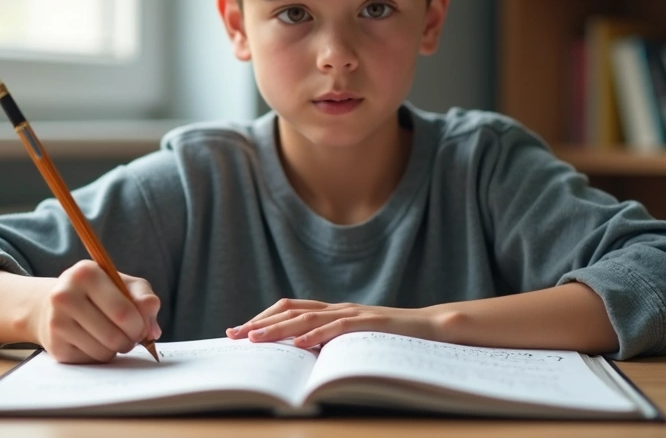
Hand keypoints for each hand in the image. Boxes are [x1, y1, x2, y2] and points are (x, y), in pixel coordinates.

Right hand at [26, 260, 161, 363]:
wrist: (53, 305)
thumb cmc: (97, 293)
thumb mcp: (123, 284)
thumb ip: (143, 298)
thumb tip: (153, 329)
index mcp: (86, 273)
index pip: (123, 312)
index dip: (140, 326)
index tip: (142, 327)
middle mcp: (65, 295)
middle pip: (114, 336)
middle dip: (130, 341)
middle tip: (131, 336)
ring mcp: (56, 322)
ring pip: (103, 352)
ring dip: (116, 349)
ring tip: (112, 336)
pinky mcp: (55, 346)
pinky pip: (91, 360)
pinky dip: (100, 355)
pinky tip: (94, 341)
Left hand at [226, 299, 441, 348]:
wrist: (432, 327)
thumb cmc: (391, 339)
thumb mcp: (353, 342)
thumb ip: (330, 343)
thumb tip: (298, 358)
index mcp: (332, 311)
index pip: (289, 309)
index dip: (262, 318)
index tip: (236, 331)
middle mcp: (338, 308)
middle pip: (291, 311)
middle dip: (260, 323)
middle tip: (233, 335)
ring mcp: (354, 313)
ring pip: (309, 318)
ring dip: (279, 329)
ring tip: (255, 339)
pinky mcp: (370, 323)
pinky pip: (339, 327)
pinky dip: (317, 335)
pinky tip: (300, 345)